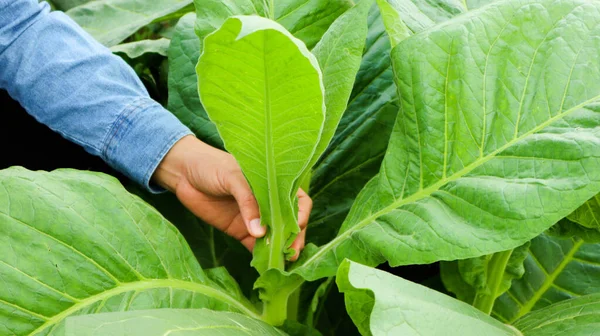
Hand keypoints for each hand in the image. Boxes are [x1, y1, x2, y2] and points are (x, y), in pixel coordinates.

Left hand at [152, 135, 311, 260]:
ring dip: (281, 250)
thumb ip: (248, 202)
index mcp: (274, 184)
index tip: (296, 226)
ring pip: (276, 238)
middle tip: (291, 252)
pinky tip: (265, 265)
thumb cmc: (212, 166)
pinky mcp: (241, 232)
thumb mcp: (233, 177)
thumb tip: (261, 232)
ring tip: (281, 261)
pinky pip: (257, 248)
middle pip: (292, 224)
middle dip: (294, 238)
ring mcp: (256, 219)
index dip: (302, 214)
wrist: (184, 173)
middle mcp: (269, 203)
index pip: (299, 201)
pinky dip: (263, 257)